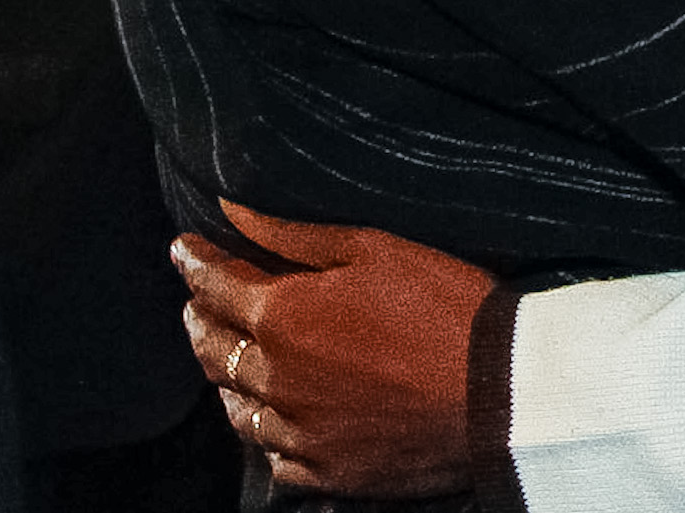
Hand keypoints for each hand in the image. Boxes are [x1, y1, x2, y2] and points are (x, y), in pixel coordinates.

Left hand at [172, 204, 494, 499]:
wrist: (501, 390)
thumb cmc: (442, 305)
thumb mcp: (371, 247)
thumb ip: (290, 234)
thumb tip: (228, 210)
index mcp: (281, 318)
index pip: (214, 286)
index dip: (194, 263)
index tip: (183, 248)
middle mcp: (276, 380)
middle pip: (214, 349)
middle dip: (199, 318)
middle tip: (196, 301)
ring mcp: (299, 434)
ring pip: (238, 408)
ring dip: (226, 377)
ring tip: (225, 357)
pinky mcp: (329, 474)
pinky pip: (275, 458)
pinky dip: (265, 434)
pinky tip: (269, 420)